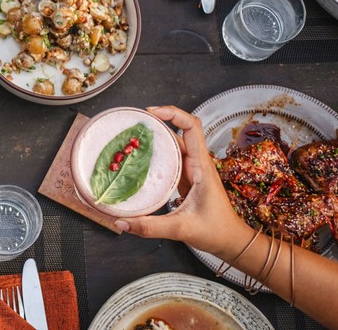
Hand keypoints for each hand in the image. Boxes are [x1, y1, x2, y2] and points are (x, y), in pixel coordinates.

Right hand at [113, 106, 250, 255]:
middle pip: (180, 130)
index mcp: (201, 167)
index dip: (173, 113)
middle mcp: (197, 163)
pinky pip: (171, 158)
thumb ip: (150, 226)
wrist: (231, 242)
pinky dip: (157, 152)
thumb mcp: (182, 229)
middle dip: (159, 121)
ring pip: (175, 143)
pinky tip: (141, 156)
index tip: (151, 112)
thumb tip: (121, 222)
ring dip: (157, 135)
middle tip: (135, 122)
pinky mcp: (186, 178)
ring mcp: (192, 170)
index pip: (192, 127)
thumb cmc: (216, 232)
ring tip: (134, 134)